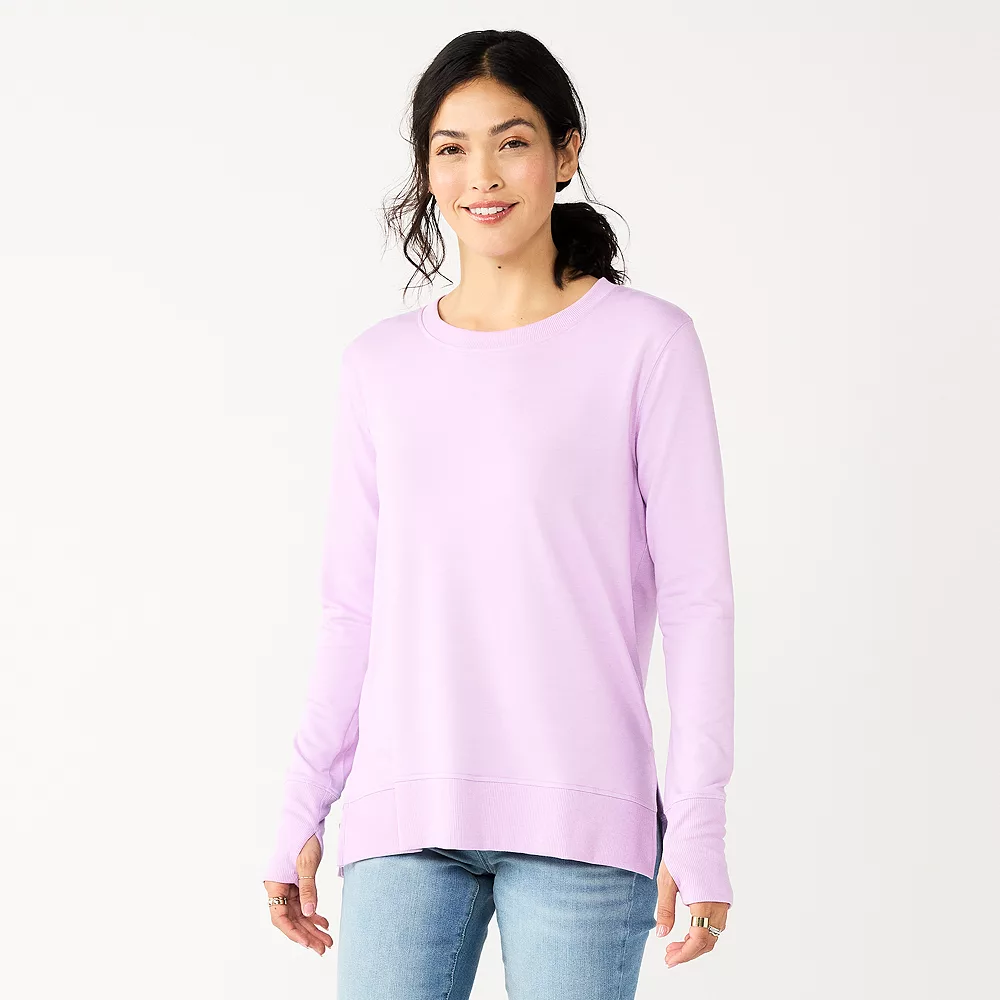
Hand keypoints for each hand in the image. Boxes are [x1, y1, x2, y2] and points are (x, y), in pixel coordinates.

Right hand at [264, 834, 332, 955]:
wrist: (305, 820)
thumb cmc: (302, 838)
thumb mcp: (306, 864)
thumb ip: (307, 889)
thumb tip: (309, 914)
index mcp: (274, 884)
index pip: (280, 916)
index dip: (293, 932)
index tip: (307, 943)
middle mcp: (278, 888)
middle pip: (291, 918)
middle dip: (307, 934)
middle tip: (323, 948)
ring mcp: (288, 886)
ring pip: (299, 913)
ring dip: (312, 927)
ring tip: (327, 940)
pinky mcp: (298, 882)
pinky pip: (304, 903)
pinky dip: (314, 913)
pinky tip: (324, 923)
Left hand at [654, 858, 728, 967]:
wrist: (697, 832)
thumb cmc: (680, 853)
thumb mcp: (666, 880)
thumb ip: (665, 909)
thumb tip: (661, 935)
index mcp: (705, 901)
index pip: (698, 940)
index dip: (684, 954)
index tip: (669, 960)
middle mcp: (718, 905)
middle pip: (708, 941)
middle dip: (688, 953)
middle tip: (668, 955)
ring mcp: (723, 902)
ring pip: (713, 934)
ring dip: (695, 944)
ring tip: (674, 945)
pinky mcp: (722, 897)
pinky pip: (716, 924)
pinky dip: (703, 933)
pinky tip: (687, 931)